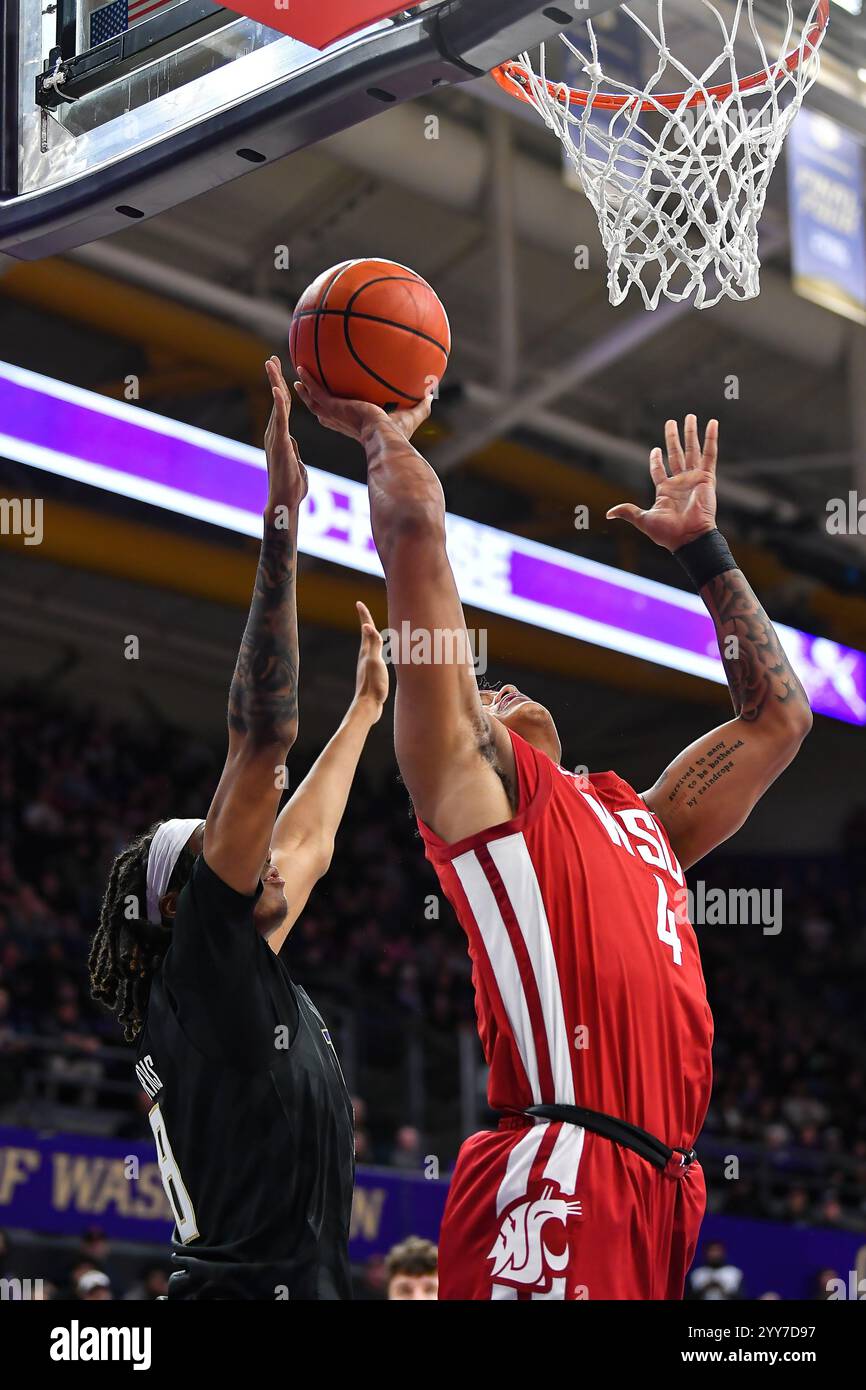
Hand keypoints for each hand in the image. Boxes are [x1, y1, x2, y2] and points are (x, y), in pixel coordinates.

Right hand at [264, 356, 307, 511]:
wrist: (284, 500)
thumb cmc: (292, 486)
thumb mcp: (295, 462)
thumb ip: (292, 451)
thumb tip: (292, 446)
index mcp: (280, 435)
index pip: (283, 406)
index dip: (282, 388)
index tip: (280, 371)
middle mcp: (275, 432)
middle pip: (277, 400)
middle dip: (274, 378)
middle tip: (272, 358)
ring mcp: (276, 437)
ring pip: (277, 405)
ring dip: (274, 383)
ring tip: (271, 364)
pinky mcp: (279, 443)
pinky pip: (280, 420)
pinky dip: (279, 404)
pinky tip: (279, 390)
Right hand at [294, 368, 435, 445]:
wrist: (386, 439)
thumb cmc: (400, 435)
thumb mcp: (413, 415)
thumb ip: (422, 405)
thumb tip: (433, 394)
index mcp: (356, 425)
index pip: (342, 419)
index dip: (335, 412)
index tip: (332, 403)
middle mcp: (343, 421)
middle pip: (322, 410)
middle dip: (313, 400)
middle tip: (305, 389)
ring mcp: (336, 415)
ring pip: (313, 402)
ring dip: (304, 391)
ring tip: (296, 379)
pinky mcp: (333, 408)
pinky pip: (316, 392)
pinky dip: (309, 380)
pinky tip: (301, 367)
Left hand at [353, 601, 388, 720]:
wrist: (368, 706)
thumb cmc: (373, 684)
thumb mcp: (374, 661)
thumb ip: (373, 644)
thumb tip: (366, 625)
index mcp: (366, 652)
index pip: (366, 629)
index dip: (364, 615)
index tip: (359, 603)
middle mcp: (365, 657)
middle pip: (366, 635)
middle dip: (366, 622)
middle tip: (363, 611)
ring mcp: (367, 666)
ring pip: (369, 646)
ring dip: (370, 636)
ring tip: (371, 630)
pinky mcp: (371, 675)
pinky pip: (374, 656)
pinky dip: (375, 650)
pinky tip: (377, 656)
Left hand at [607, 416, 717, 551]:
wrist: (688, 537)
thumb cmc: (668, 533)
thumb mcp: (643, 520)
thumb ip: (628, 512)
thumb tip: (609, 514)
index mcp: (665, 491)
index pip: (659, 470)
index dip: (656, 460)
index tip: (655, 449)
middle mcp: (680, 483)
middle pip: (676, 455)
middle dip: (673, 438)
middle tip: (670, 422)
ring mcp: (694, 478)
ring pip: (692, 450)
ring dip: (690, 433)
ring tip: (689, 417)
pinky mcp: (706, 477)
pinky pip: (710, 454)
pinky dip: (711, 438)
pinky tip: (712, 423)